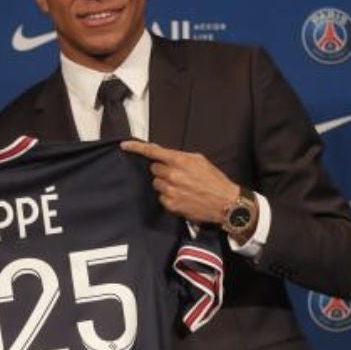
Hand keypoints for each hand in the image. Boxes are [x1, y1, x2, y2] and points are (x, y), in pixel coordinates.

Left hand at [121, 140, 237, 223]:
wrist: (226, 203)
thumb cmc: (214, 180)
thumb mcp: (199, 160)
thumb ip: (179, 157)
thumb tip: (163, 155)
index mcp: (179, 161)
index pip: (153, 151)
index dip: (136, 147)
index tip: (124, 145)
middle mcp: (172, 175)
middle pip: (154, 169)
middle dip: (162, 170)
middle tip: (176, 175)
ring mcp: (170, 190)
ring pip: (156, 183)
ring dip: (165, 184)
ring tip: (182, 187)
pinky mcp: (170, 204)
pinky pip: (161, 197)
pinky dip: (168, 196)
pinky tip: (182, 197)